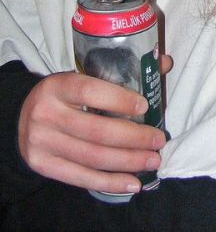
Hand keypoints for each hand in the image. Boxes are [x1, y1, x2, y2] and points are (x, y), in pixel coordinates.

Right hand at [18, 55, 172, 194]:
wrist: (21, 118)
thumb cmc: (64, 95)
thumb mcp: (82, 78)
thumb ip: (121, 73)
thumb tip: (164, 62)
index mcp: (59, 86)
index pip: (90, 92)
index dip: (119, 100)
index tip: (146, 106)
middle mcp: (47, 114)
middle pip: (97, 131)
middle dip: (134, 138)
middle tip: (159, 140)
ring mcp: (43, 142)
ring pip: (93, 157)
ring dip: (128, 162)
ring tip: (153, 161)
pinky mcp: (44, 166)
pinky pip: (82, 177)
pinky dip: (111, 182)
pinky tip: (134, 183)